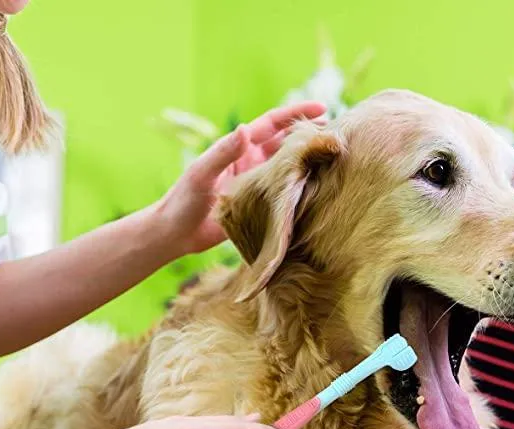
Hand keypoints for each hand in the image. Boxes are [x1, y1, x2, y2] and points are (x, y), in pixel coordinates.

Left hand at [154, 101, 326, 255]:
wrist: (175, 234)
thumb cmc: (183, 200)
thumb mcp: (202, 173)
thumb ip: (223, 153)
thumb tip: (245, 130)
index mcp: (239, 149)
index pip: (272, 125)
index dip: (295, 115)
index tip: (321, 109)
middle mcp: (252, 164)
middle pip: (287, 145)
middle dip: (310, 139)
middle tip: (338, 138)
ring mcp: (258, 186)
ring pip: (289, 171)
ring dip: (309, 166)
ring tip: (336, 164)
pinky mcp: (260, 209)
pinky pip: (284, 198)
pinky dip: (301, 194)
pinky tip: (319, 196)